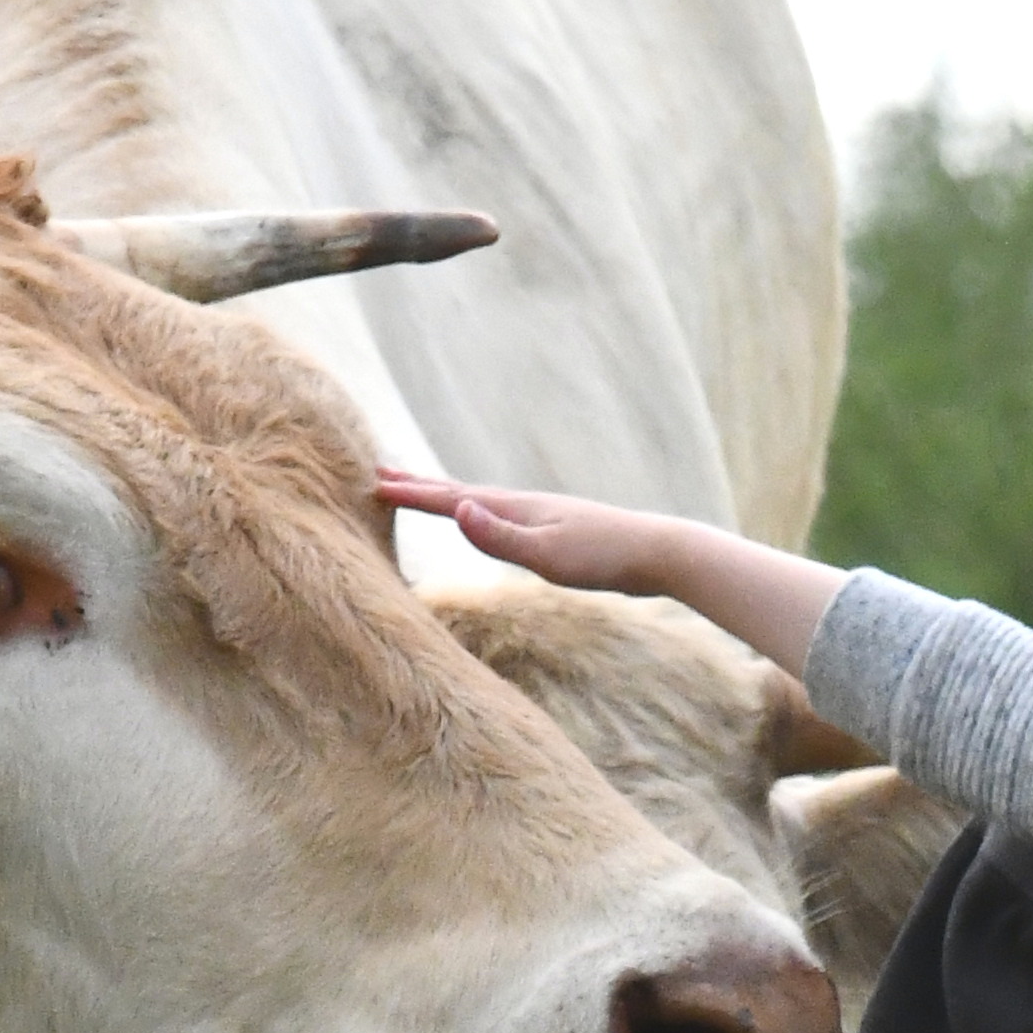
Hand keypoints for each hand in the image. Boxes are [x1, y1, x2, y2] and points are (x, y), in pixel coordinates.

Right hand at [374, 471, 845, 667]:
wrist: (660, 551)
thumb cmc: (605, 558)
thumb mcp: (548, 556)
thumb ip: (501, 537)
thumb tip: (458, 509)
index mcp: (516, 508)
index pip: (451, 499)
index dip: (411, 493)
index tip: (372, 482)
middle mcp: (526, 504)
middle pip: (461, 492)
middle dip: (421, 485)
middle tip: (382, 473)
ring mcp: (543, 515)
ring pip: (483, 501)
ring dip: (449, 496)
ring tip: (427, 493)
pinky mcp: (559, 530)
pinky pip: (504, 516)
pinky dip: (481, 512)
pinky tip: (489, 520)